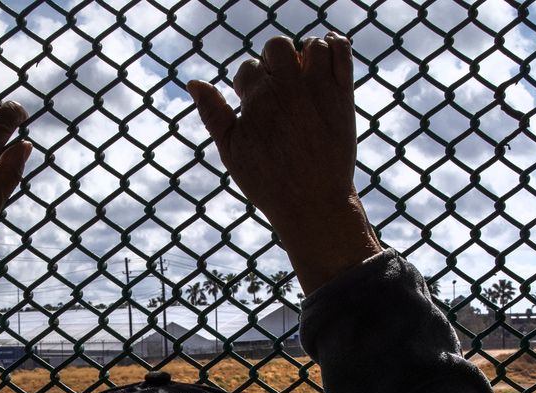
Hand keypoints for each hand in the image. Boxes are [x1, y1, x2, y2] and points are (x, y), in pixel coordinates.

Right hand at [187, 34, 380, 292]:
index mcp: (258, 100)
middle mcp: (288, 89)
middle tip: (279, 87)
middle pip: (277, 47)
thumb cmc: (268, 182)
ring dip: (305, 55)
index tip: (256, 106)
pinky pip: (341, 49)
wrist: (314, 204)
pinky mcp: (342, 94)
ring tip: (303, 79)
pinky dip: (334, 46)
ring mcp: (318, 89)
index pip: (248, 69)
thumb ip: (213, 114)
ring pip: (311, 45)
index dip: (249, 86)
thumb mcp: (231, 151)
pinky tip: (324, 65)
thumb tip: (193, 82)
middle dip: (274, 62)